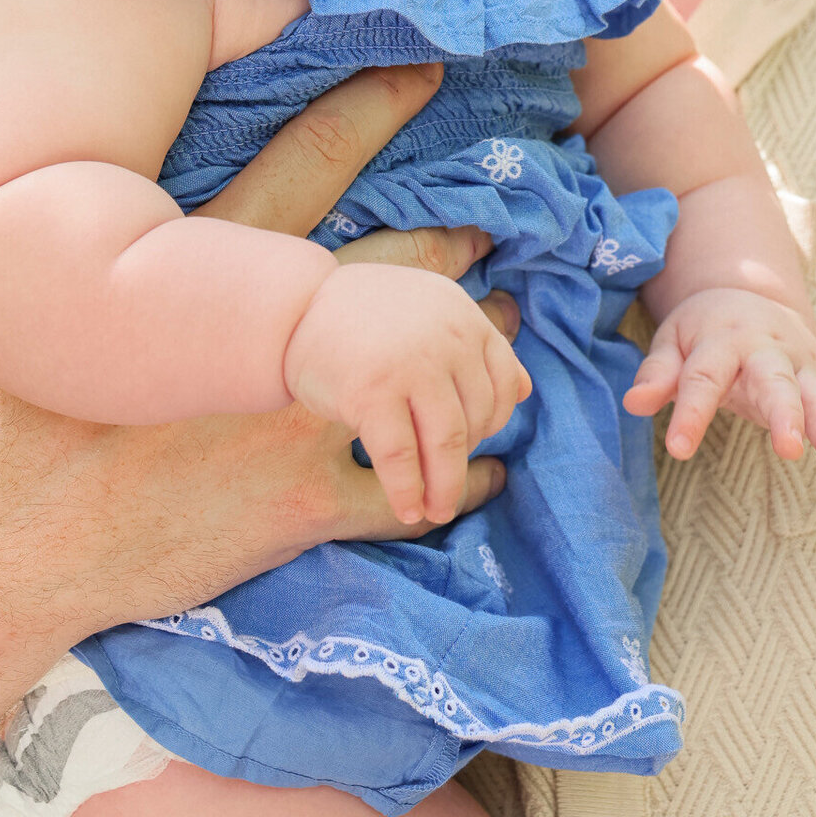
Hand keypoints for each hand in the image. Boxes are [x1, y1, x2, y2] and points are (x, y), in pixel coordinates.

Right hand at [284, 261, 530, 525]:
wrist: (289, 309)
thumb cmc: (359, 314)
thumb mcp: (427, 307)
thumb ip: (472, 342)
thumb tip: (526, 389)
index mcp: (461, 313)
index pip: (503, 380)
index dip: (492, 420)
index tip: (473, 442)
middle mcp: (445, 336)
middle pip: (477, 418)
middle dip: (465, 459)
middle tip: (450, 485)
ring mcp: (411, 365)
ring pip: (447, 444)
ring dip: (445, 487)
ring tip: (436, 509)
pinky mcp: (372, 395)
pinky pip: (401, 459)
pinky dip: (407, 491)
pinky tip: (408, 509)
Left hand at [623, 286, 815, 501]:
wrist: (752, 296)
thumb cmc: (704, 329)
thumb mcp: (673, 340)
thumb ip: (658, 372)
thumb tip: (633, 404)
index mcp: (724, 338)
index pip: (704, 378)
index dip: (690, 413)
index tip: (678, 450)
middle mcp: (770, 351)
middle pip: (778, 383)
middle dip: (786, 415)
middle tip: (790, 450)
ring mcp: (805, 369)